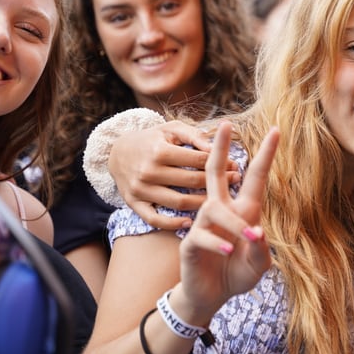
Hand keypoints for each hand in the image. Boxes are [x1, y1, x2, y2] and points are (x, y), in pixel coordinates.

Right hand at [108, 120, 239, 228]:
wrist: (117, 152)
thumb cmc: (151, 139)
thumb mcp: (171, 129)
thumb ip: (194, 135)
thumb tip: (216, 147)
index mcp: (159, 151)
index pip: (197, 160)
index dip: (220, 163)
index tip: (236, 166)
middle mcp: (149, 172)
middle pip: (191, 182)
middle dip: (218, 183)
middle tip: (236, 182)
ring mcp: (140, 190)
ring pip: (178, 202)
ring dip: (202, 204)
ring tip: (220, 202)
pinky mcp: (134, 204)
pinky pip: (155, 219)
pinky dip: (173, 224)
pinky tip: (191, 223)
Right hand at [177, 121, 277, 320]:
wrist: (211, 296)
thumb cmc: (237, 273)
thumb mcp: (258, 264)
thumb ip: (261, 250)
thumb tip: (257, 232)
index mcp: (243, 210)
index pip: (255, 177)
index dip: (265, 154)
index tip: (276, 130)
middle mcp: (222, 210)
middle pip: (216, 171)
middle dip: (221, 148)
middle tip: (225, 124)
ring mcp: (204, 224)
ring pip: (215, 209)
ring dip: (234, 222)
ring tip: (250, 238)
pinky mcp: (191, 242)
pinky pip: (202, 235)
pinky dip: (218, 242)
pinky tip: (229, 252)